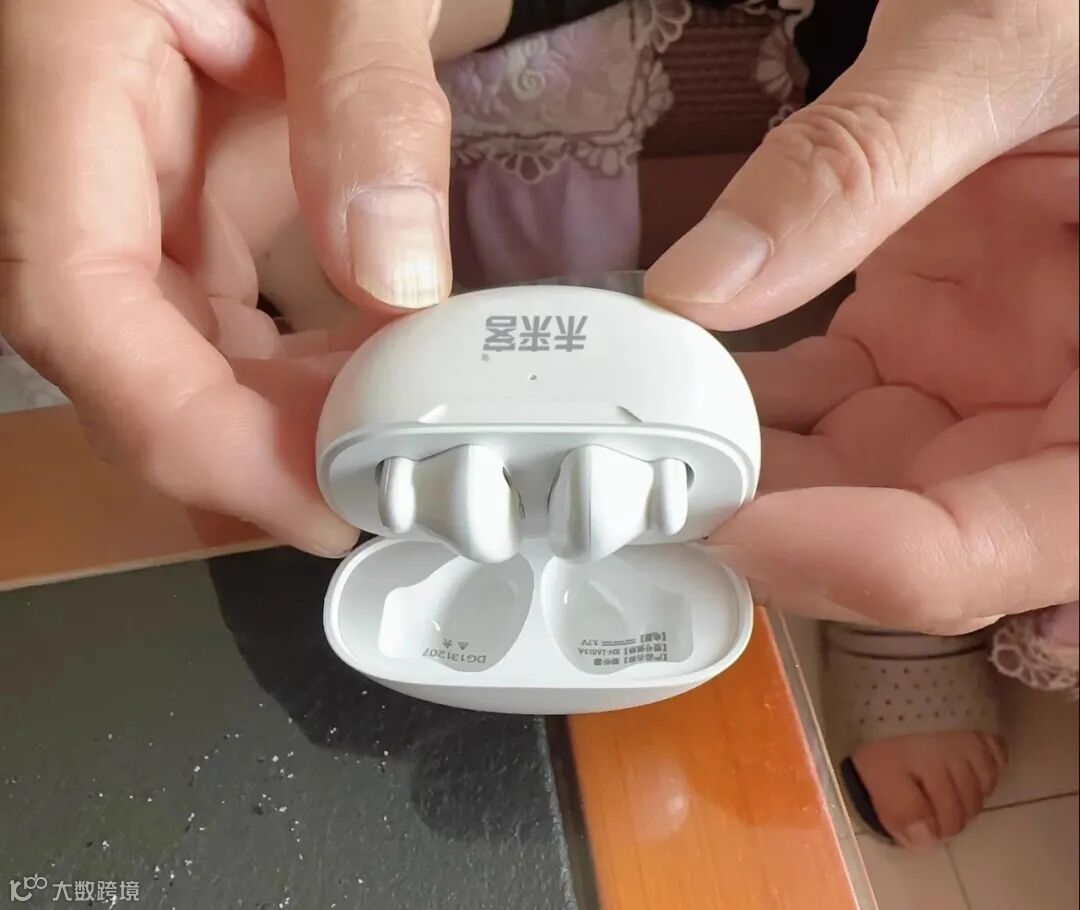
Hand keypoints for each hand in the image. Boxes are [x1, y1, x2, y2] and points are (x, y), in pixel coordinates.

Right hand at [0, 0, 461, 554]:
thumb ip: (368, 99)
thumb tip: (396, 273)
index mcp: (69, 66)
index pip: (74, 300)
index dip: (183, 427)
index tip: (308, 498)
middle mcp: (84, 136)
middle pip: (125, 345)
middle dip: (246, 441)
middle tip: (372, 491)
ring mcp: (137, 163)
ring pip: (176, 335)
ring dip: (278, 410)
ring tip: (386, 439)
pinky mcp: (195, 175)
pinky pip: (223, 296)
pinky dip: (297, 354)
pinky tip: (371, 368)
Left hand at [645, 0, 1077, 630]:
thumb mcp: (1006, 49)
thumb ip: (859, 164)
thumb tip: (699, 283)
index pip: (1013, 542)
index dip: (874, 563)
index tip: (737, 526)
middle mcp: (1061, 400)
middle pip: (920, 527)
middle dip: (785, 526)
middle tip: (658, 494)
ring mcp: (988, 373)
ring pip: (856, 475)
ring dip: (749, 469)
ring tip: (648, 438)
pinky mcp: (922, 337)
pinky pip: (827, 404)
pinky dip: (750, 405)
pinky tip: (683, 380)